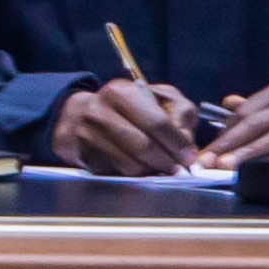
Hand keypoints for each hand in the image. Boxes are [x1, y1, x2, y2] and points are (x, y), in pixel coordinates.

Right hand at [50, 79, 204, 174]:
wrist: (80, 114)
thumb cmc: (128, 108)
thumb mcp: (159, 98)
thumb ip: (180, 114)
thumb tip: (186, 142)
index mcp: (121, 92)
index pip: (156, 122)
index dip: (177, 143)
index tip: (189, 157)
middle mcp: (99, 111)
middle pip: (142, 146)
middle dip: (165, 161)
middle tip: (177, 170)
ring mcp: (86, 134)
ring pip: (128, 165)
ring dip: (149, 171)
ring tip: (158, 168)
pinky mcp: (80, 155)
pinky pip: (113, 174)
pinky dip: (130, 176)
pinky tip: (136, 168)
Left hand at [193, 75, 268, 169]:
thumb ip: (260, 103)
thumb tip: (229, 103)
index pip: (246, 109)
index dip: (226, 130)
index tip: (210, 148)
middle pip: (252, 119)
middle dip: (226, 142)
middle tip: (206, 160)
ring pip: (268, 132)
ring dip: (243, 150)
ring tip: (224, 165)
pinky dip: (268, 151)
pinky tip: (254, 161)